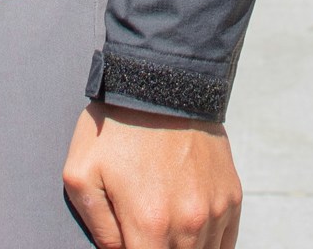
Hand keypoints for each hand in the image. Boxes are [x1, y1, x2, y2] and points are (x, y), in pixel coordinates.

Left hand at [62, 104, 239, 248]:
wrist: (163, 80)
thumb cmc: (114, 127)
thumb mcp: (81, 175)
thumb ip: (98, 228)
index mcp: (149, 224)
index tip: (130, 241)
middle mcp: (188, 223)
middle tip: (143, 233)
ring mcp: (215, 210)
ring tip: (162, 231)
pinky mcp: (231, 196)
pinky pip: (225, 242)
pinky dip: (209, 246)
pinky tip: (190, 238)